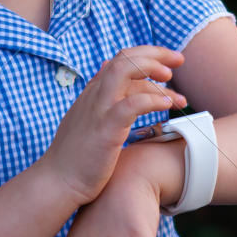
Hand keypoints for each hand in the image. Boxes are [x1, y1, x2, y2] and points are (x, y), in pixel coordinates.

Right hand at [37, 46, 187, 206]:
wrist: (58, 182)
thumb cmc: (76, 157)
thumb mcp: (87, 120)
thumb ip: (100, 99)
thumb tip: (106, 74)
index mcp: (93, 93)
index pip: (120, 60)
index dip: (147, 56)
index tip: (168, 65)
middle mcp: (95, 95)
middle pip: (124, 58)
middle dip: (155, 54)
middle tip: (178, 61)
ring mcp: (99, 110)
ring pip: (124, 70)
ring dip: (152, 68)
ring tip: (171, 80)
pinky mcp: (105, 129)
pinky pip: (131, 105)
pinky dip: (152, 100)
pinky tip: (166, 105)